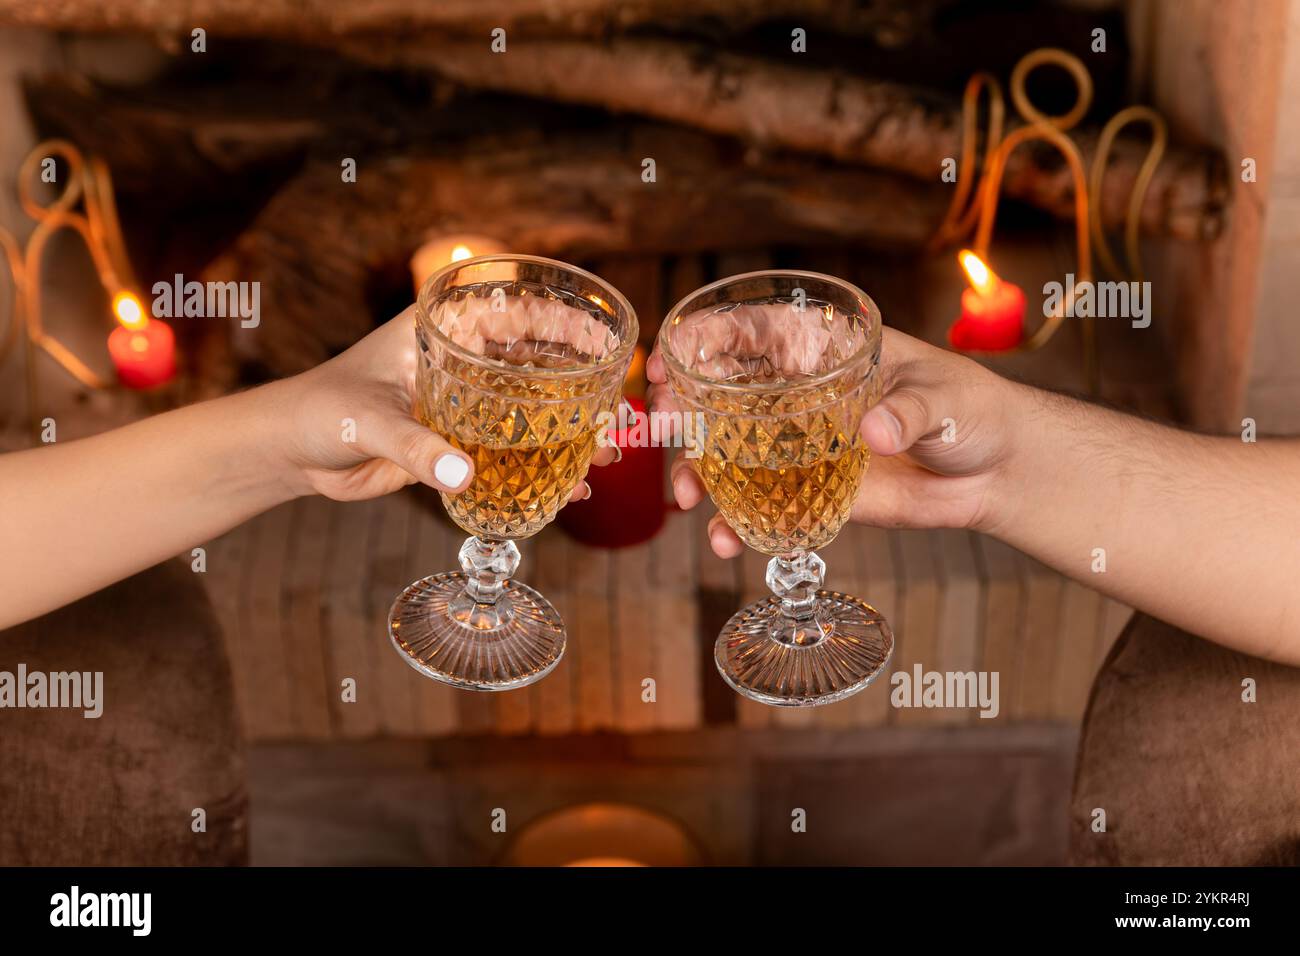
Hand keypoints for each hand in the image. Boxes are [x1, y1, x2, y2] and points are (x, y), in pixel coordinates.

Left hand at [276, 306, 610, 501]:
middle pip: (535, 367)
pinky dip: (540, 470)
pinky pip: (509, 455)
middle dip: (581, 389)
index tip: (603, 337)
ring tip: (609, 457)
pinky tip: (571, 490)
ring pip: (530, 413)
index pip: (512, 313)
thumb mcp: (367, 422)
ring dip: (570, 434)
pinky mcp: (456, 446)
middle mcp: (459, 364)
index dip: (562, 321)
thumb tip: (465, 475)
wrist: (290, 453)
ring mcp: (462, 406)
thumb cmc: (320, 411)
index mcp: (439, 332)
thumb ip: (414, 447)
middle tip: (618, 414)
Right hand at [647, 326, 1019, 557]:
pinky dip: (737, 525)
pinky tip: (726, 541)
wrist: (995, 472)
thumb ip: (910, 411)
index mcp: (825, 352)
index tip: (668, 359)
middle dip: (682, 409)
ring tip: (686, 497)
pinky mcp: (812, 492)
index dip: (703, 341)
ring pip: (729, 455)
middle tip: (663, 425)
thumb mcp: (945, 399)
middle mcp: (800, 397)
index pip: (752, 334)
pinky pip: (762, 507)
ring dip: (697, 473)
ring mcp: (801, 447)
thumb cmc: (973, 408)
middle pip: (721, 395)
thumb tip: (876, 431)